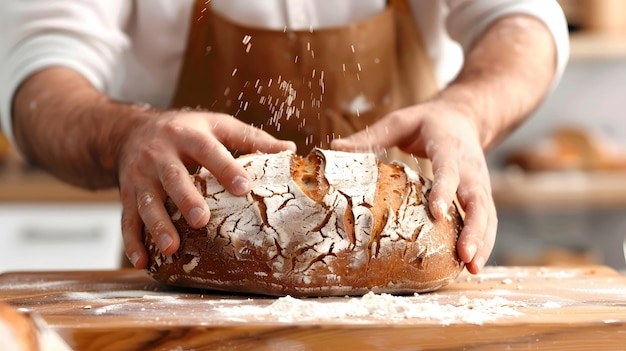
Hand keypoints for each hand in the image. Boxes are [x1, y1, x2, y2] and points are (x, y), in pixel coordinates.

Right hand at [117, 109, 295, 267]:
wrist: (128, 131)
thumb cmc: (184, 130)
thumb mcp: (215, 125)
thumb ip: (250, 138)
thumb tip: (289, 150)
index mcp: (187, 136)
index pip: (208, 150)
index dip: (225, 167)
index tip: (243, 187)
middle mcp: (160, 154)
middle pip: (172, 177)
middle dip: (186, 199)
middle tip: (201, 220)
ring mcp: (140, 175)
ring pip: (147, 202)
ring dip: (157, 225)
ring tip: (171, 248)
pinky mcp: (126, 193)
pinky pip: (126, 219)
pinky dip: (132, 241)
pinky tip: (142, 261)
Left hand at [331, 101, 495, 273]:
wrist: (465, 116)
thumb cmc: (428, 121)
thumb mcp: (400, 121)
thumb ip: (372, 136)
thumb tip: (336, 149)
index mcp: (448, 146)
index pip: (449, 170)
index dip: (444, 191)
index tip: (438, 213)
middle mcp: (470, 166)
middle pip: (477, 200)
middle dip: (473, 229)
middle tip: (465, 255)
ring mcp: (480, 182)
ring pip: (487, 214)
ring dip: (482, 241)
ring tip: (472, 268)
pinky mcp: (482, 194)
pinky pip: (487, 219)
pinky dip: (484, 241)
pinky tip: (473, 264)